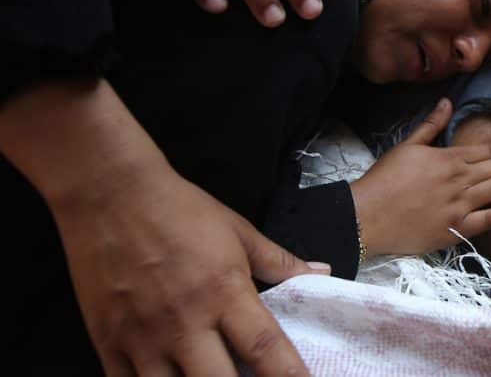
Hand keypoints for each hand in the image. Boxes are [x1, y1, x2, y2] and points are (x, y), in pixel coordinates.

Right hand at [53, 165, 325, 376]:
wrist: (110, 194)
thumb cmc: (180, 210)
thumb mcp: (238, 231)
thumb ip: (280, 261)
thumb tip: (321, 272)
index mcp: (224, 292)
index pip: (266, 348)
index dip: (290, 376)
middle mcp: (185, 321)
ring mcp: (142, 337)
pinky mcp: (106, 342)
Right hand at [350, 98, 490, 255]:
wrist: (365, 215)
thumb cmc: (383, 180)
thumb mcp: (406, 146)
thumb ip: (430, 124)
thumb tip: (446, 100)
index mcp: (449, 158)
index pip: (490, 150)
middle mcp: (459, 178)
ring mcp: (459, 203)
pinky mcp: (455, 227)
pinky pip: (489, 219)